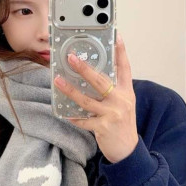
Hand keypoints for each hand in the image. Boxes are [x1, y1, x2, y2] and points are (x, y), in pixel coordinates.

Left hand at [53, 33, 138, 162]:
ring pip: (88, 100)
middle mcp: (121, 100)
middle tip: (71, 57)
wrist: (128, 149)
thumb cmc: (122, 123)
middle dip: (84, 68)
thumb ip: (113, 89)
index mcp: (126, 91)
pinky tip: (64, 113)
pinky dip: (73, 117)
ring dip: (71, 90)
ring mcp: (113, 114)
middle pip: (101, 81)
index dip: (121, 52)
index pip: (125, 68)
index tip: (116, 36)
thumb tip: (91, 75)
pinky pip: (84, 120)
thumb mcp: (123, 103)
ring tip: (58, 81)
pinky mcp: (104, 127)